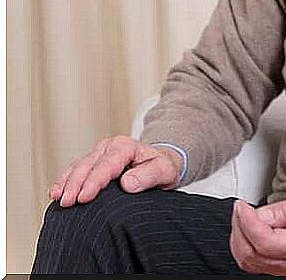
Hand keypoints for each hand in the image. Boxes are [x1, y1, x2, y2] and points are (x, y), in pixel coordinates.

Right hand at [48, 136, 182, 206]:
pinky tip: (56, 193)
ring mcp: (99, 153)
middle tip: (67, 203)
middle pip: (88, 165)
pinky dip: (64, 181)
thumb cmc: (162, 168)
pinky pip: (74, 170)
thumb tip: (127, 183)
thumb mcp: (165, 171)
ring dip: (66, 183)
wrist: (160, 163)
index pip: (107, 164)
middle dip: (75, 184)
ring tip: (58, 199)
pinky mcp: (92, 162)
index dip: (94, 181)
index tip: (84, 197)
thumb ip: (149, 176)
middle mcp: (110, 147)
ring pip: (77, 167)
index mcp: (126, 146)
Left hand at [230, 192, 285, 274]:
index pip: (265, 242)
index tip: (242, 205)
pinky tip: (248, 228)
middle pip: (251, 253)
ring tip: (245, 215)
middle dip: (240, 227)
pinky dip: (243, 244)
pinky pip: (251, 262)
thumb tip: (260, 213)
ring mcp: (285, 269)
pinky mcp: (279, 267)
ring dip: (239, 236)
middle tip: (241, 207)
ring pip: (247, 260)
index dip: (248, 222)